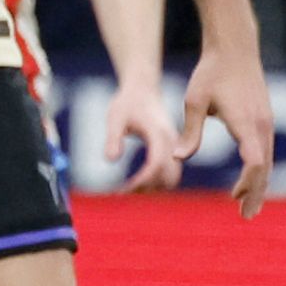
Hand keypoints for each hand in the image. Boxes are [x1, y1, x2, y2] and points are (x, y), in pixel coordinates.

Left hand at [97, 72, 184, 191]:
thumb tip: (110, 160)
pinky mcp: (173, 150)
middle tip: (123, 195)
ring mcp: (175, 147)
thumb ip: (113, 138)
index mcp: (159, 134)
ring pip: (172, 178)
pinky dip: (157, 183)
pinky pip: (170, 173)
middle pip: (168, 177)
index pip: (155, 165)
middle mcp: (172, 143)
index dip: (141, 182)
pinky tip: (136, 184)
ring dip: (153, 189)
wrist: (143, 89)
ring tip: (128, 192)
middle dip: (148, 190)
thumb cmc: (127, 102)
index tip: (123, 191)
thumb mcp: (115, 117)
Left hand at [184, 44, 277, 216]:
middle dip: (256, 193)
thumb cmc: (212, 71)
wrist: (235, 46)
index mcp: (246, 122)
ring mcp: (267, 121)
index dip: (248, 182)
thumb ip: (190, 132)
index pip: (254, 161)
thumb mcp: (194, 100)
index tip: (236, 197)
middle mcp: (262, 124)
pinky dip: (260, 169)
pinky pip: (266, 150)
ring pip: (268, 161)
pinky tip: (249, 179)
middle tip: (246, 216)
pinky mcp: (266, 117)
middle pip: (265, 168)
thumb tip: (179, 159)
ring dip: (259, 183)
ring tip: (248, 205)